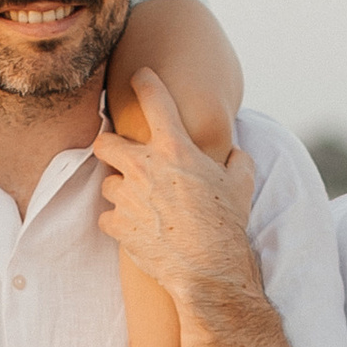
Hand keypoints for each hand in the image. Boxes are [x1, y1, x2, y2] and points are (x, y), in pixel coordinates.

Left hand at [92, 75, 257, 305]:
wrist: (210, 270)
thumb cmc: (227, 223)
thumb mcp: (242, 183)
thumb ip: (235, 159)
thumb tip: (234, 152)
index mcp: (175, 149)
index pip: (154, 99)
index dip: (144, 81)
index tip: (138, 76)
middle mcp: (144, 167)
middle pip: (104, 141)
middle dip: (110, 146)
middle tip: (122, 156)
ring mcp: (127, 197)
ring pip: (107, 183)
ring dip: (120, 190)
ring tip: (140, 204)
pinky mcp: (117, 225)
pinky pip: (107, 218)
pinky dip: (118, 222)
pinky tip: (136, 229)